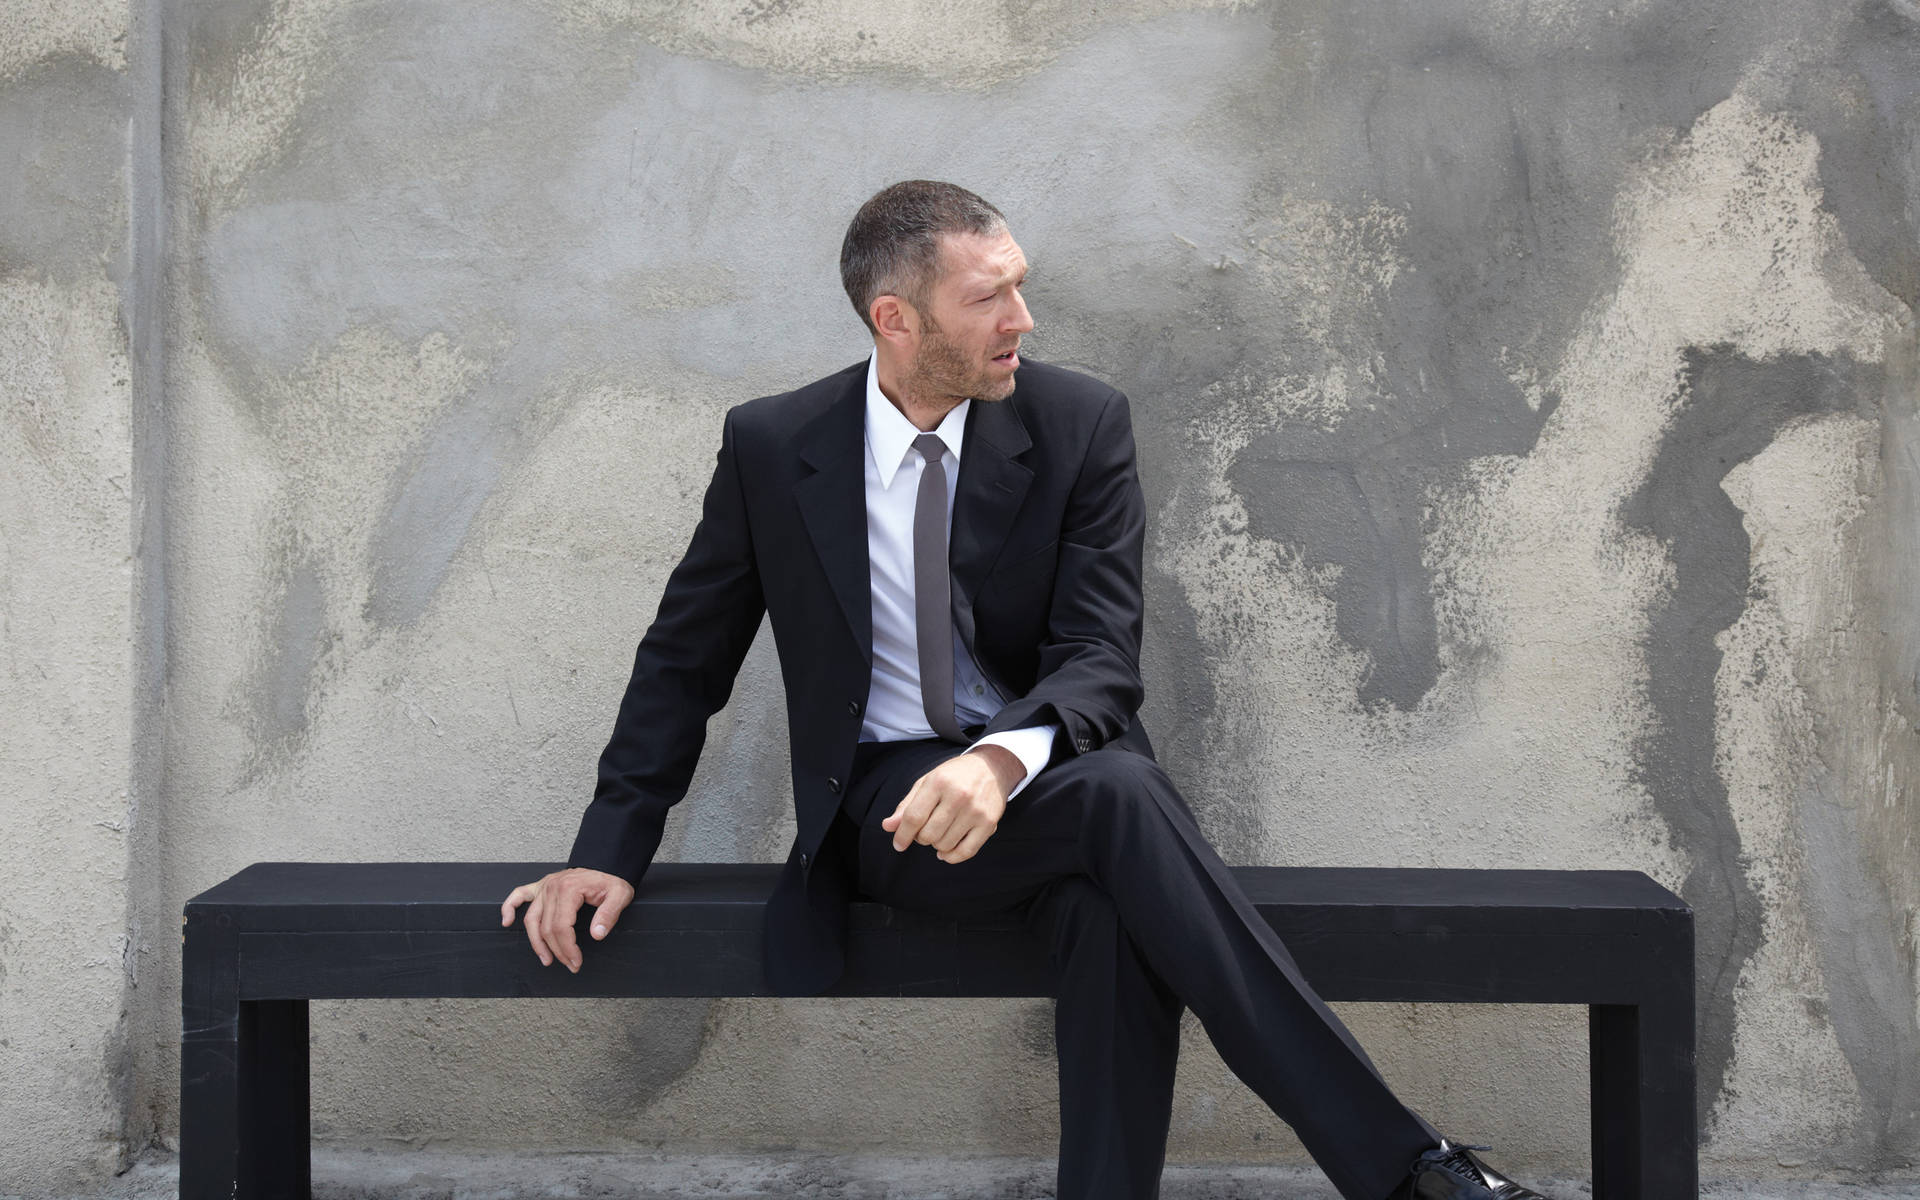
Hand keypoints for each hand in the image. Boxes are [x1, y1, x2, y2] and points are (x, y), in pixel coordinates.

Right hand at [500, 867, 633, 973]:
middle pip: (547, 928)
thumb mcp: (620, 895)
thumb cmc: (611, 880)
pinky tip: (507, 922)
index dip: (568, 948)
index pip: (561, 927)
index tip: (576, 962)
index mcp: (569, 889)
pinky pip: (518, 895)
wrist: (606, 863)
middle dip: (558, 951)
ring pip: (531, 919)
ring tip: (546, 959)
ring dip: (536, 942)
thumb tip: (597, 934)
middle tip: (570, 965)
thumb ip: (609, 914)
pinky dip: (509, 908)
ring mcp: (544, 887)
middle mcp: (552, 887)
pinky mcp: (540, 886)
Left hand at [881, 746, 1021, 863]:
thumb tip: (887, 827)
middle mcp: (958, 796)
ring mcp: (975, 811)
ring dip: (936, 845)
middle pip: (928, 834)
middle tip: (925, 829)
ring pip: (944, 845)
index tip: (898, 844)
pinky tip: (946, 852)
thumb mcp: (927, 782)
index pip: (914, 817)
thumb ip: (907, 805)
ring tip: (940, 832)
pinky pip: (966, 852)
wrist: (992, 767)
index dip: (902, 834)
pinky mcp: (989, 823)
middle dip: (921, 838)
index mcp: (939, 782)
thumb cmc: (954, 776)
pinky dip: (952, 857)